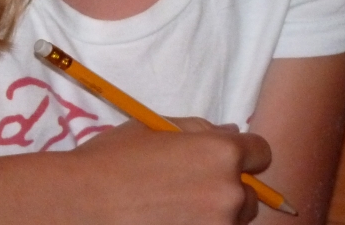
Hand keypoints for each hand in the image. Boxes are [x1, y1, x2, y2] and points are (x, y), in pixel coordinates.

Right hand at [70, 118, 271, 223]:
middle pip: (250, 194)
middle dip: (227, 189)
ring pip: (232, 220)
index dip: (244, 154)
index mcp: (221, 154)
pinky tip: (169, 221)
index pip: (261, 153)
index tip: (223, 160)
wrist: (83, 203)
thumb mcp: (154, 129)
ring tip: (174, 209)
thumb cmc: (113, 160)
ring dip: (214, 215)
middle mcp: (229, 193)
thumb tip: (230, 132)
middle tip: (188, 188)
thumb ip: (198, 129)